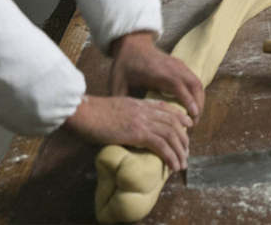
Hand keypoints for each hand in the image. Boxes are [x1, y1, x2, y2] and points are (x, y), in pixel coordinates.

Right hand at [64, 94, 192, 170]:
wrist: (83, 111)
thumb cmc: (91, 113)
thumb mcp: (113, 109)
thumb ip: (124, 115)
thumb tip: (124, 127)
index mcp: (138, 104)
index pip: (165, 108)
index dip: (179, 117)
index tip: (187, 126)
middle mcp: (144, 110)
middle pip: (173, 122)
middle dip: (183, 138)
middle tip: (186, 152)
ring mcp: (142, 121)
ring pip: (171, 134)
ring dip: (179, 151)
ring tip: (182, 164)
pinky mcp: (138, 132)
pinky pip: (161, 145)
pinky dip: (170, 156)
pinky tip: (173, 166)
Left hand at [109, 31, 204, 123]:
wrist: (132, 43)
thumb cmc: (124, 64)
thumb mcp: (117, 81)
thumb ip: (118, 99)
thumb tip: (117, 119)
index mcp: (158, 72)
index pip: (179, 87)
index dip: (188, 102)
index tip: (192, 118)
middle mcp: (172, 67)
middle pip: (194, 85)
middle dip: (198, 105)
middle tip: (194, 123)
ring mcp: (178, 65)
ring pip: (197, 83)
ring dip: (199, 100)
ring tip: (195, 117)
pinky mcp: (180, 65)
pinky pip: (194, 79)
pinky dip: (197, 93)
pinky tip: (192, 105)